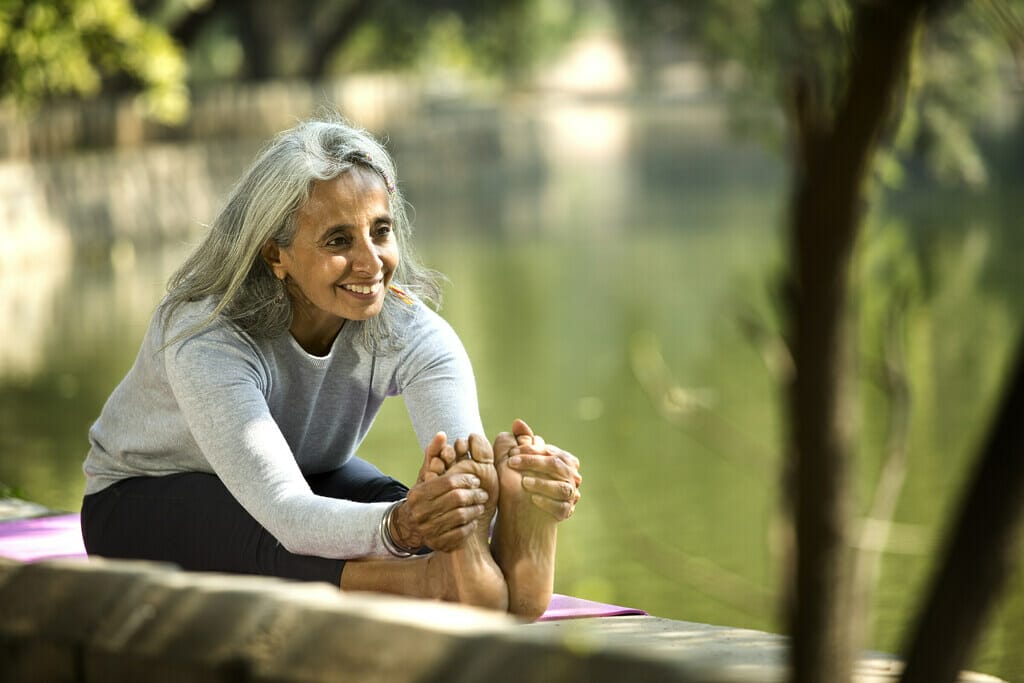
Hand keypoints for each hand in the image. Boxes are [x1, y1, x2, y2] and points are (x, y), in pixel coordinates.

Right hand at [397, 432, 489, 551]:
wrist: (411, 527)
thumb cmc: (426, 495)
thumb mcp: (427, 474)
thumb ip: (434, 454)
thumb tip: (442, 434)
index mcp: (417, 493)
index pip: (449, 482)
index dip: (466, 480)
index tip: (476, 480)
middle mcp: (419, 513)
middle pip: (457, 499)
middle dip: (474, 495)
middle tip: (482, 493)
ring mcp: (428, 530)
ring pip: (461, 516)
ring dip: (475, 509)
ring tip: (480, 505)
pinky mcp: (437, 545)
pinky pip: (460, 534)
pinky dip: (470, 525)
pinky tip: (473, 519)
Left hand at [498, 419, 581, 520]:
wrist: (523, 510)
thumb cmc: (524, 478)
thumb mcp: (522, 459)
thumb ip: (522, 440)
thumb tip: (517, 422)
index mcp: (564, 460)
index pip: (549, 452)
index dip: (530, 451)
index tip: (511, 453)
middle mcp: (572, 476)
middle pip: (555, 466)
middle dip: (533, 463)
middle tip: (511, 463)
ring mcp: (571, 494)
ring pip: (561, 487)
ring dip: (542, 483)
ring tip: (524, 482)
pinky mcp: (566, 511)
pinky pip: (561, 507)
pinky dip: (547, 503)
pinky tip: (533, 499)